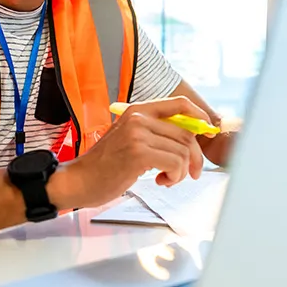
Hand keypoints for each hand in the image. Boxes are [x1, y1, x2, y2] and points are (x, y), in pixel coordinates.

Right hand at [52, 96, 211, 208]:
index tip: (208, 131)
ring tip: (167, 178)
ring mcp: (138, 134)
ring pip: (183, 151)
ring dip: (181, 171)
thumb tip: (190, 137)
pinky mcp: (138, 153)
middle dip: (194, 157)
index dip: (200, 117)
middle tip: (191, 174)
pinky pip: (175, 163)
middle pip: (186, 133)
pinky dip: (175, 176)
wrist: (78, 181)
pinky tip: (161, 181)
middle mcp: (139, 117)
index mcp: (137, 110)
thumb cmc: (104, 166)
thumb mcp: (130, 139)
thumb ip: (155, 133)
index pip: (179, 104)